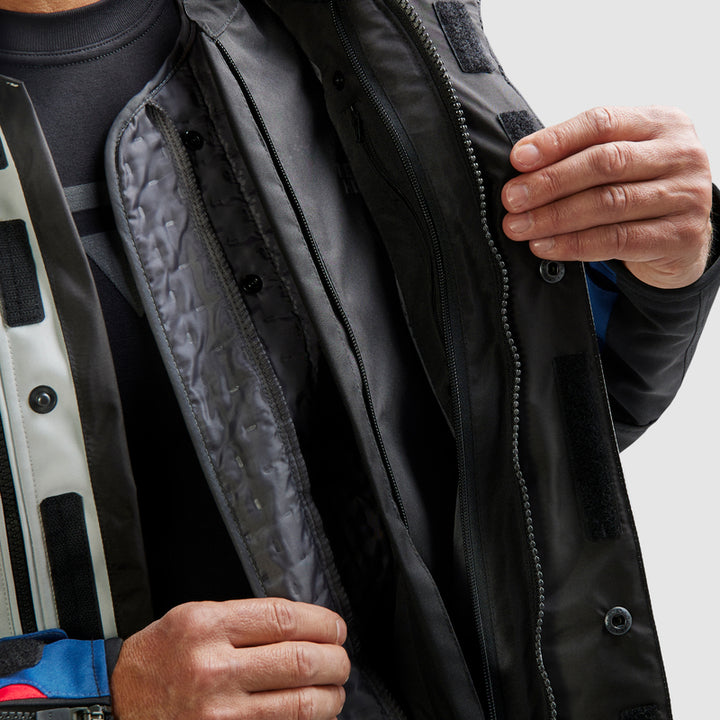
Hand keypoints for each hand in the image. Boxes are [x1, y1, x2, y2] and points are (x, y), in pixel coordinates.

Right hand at [110, 598, 349, 719]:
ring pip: (299, 703)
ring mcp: (217, 712)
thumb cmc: (160, 657)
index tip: (336, 628)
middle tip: (342, 660)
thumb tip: (304, 626)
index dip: (322, 623)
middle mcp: (213, 667)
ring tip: (335, 689)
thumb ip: (244, 619)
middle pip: (300, 661)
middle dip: (335, 661)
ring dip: (330, 697)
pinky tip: (314, 714)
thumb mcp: (194, 618)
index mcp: (207, 625)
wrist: (115, 703)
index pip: (284, 618)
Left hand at [501, 106, 712, 288]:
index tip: (518, 159)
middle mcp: (680, 154)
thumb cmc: (639, 191)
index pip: (602, 123)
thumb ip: (581, 156)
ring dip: (554, 216)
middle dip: (550, 182)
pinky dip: (575, 244)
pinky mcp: (682, 235)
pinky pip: (617, 240)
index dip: (556, 140)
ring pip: (609, 203)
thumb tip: (522, 165)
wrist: (681, 239)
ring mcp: (687, 195)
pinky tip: (546, 246)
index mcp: (662, 123)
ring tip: (520, 226)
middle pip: (605, 163)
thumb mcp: (620, 163)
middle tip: (512, 199)